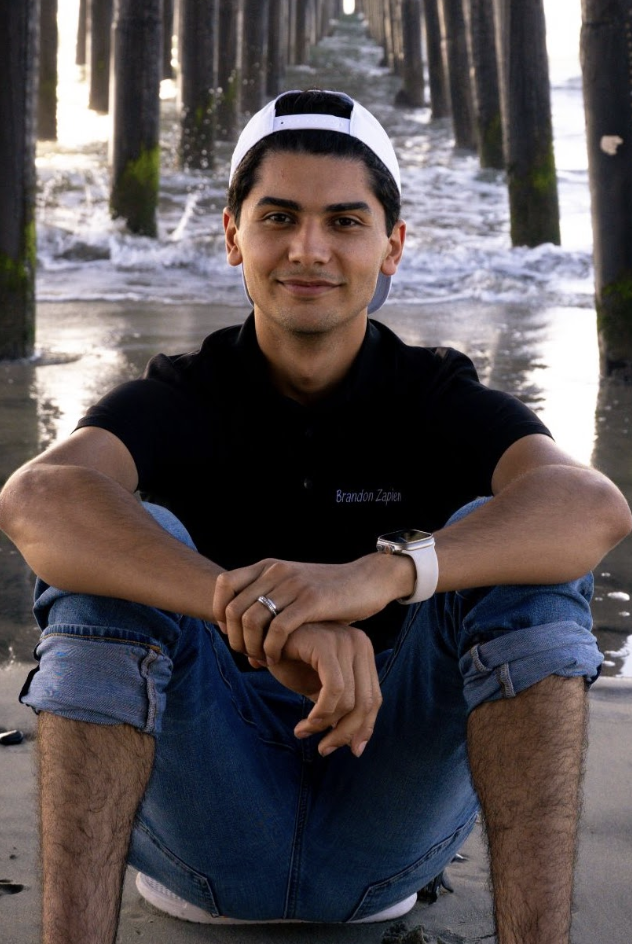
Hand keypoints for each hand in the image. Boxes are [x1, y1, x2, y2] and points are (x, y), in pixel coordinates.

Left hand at [213, 554, 413, 664]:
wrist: (368, 580)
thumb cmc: (330, 594)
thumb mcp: (294, 591)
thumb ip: (270, 609)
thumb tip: (244, 644)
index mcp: (269, 567)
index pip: (224, 584)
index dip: (219, 612)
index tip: (232, 634)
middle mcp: (277, 571)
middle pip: (232, 608)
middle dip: (234, 638)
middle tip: (247, 655)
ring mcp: (294, 585)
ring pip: (250, 620)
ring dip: (250, 646)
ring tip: (261, 659)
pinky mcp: (312, 601)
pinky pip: (277, 629)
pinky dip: (270, 649)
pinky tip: (277, 659)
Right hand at [262, 622, 381, 757]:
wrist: (259, 635)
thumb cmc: (289, 660)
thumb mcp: (319, 686)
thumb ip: (339, 706)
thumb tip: (356, 743)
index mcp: (362, 651)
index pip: (374, 698)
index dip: (365, 728)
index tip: (352, 751)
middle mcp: (359, 643)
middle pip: (367, 702)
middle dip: (346, 734)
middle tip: (324, 750)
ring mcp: (344, 641)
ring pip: (349, 701)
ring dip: (325, 726)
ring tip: (303, 732)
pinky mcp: (326, 645)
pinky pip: (333, 690)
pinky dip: (320, 714)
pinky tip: (304, 724)